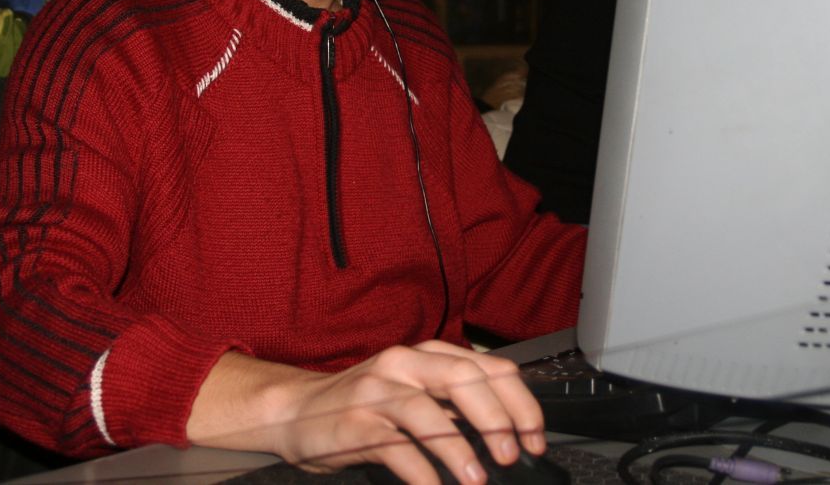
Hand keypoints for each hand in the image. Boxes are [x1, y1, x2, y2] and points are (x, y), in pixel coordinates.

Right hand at [188, 341, 545, 484]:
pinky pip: (395, 446)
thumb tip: (507, 435)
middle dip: (496, 417)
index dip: (519, 402)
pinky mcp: (355, 422)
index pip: (487, 367)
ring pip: (428, 411)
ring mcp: (377, 391)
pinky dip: (421, 471)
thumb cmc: (362, 408)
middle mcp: (404, 365)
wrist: (295, 411)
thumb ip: (455, 407)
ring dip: (458, 448)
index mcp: (426, 355)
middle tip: (512, 453)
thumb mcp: (414, 395)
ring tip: (477, 477)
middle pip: (462, 380)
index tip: (534, 437)